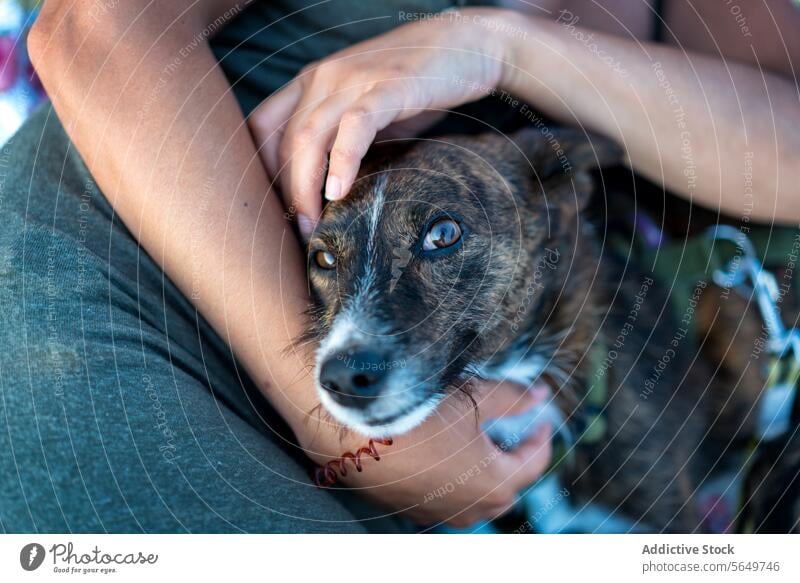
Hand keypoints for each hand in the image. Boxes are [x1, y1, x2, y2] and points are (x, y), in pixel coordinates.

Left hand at [248, 8, 517, 236]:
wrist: (468, 44)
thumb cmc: (418, 84)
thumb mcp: (369, 110)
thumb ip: (344, 139)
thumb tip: (330, 193)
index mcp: (314, 81)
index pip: (264, 126)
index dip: (261, 170)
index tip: (276, 207)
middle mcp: (325, 77)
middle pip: (284, 139)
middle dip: (286, 191)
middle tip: (298, 230)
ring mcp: (355, 80)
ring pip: (310, 136)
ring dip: (305, 186)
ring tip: (312, 223)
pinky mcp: (388, 88)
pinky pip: (354, 127)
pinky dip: (342, 161)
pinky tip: (339, 191)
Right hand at [301, 379, 551, 527]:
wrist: (350, 429)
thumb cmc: (418, 412)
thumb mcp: (474, 396)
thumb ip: (513, 397)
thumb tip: (541, 394)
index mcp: (495, 484)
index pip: (534, 463)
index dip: (541, 436)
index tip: (540, 415)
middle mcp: (469, 509)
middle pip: (506, 487)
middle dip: (513, 458)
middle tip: (508, 428)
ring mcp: (436, 514)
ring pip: (473, 498)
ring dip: (481, 472)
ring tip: (473, 440)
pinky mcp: (408, 510)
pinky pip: (442, 499)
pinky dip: (450, 479)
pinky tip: (437, 451)